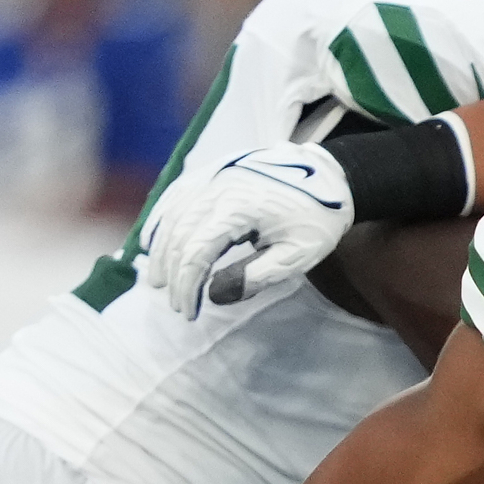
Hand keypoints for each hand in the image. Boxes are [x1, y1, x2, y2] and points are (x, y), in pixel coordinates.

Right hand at [142, 142, 354, 317]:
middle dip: (173, 274)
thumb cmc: (317, 218)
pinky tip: (153, 241)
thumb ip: (258, 276)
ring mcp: (211, 175)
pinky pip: (175, 196)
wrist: (330, 175)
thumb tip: (213, 294)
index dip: (186, 286)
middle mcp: (217, 186)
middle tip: (177, 304)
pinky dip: (160, 220)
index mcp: (238, 206)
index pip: (196, 251)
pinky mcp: (211, 171)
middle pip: (178, 235)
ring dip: (160, 251)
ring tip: (158, 281)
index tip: (189, 312)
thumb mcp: (298, 255)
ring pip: (171, 215)